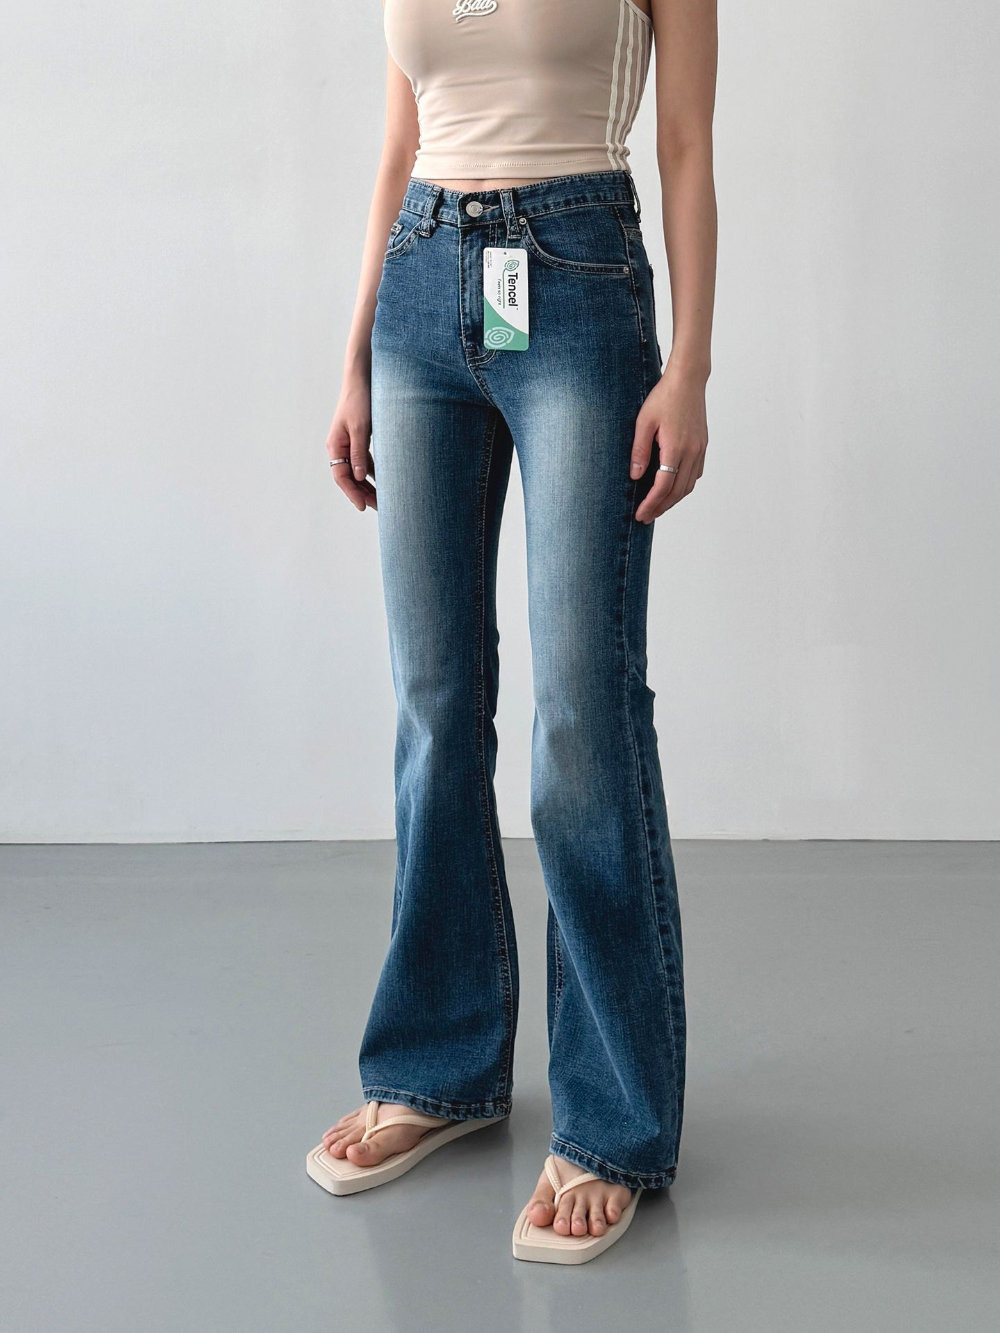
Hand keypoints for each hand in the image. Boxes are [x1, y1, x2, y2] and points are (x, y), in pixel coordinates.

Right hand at [326, 376, 376, 511]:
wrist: (363, 379)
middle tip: (377, 508)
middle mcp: (340, 447)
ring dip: (368, 486)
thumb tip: (357, 477)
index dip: (352, 493)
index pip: (341, 477)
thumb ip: (359, 453)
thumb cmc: (359, 400)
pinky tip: (384, 482)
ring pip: (358, 472)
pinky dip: (374, 473)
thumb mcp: (360, 427)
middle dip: (362, 493)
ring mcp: (350, 444)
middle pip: (349, 478)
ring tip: (382, 501)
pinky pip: (366, 462)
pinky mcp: (361, 440)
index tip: (363, 506)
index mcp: (335, 446)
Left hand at [630, 360, 708, 523]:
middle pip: (677, 491)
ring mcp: (700, 449)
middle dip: (661, 507)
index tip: (640, 515)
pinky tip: (673, 488)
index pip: (663, 486)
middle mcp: (692, 452)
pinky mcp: (702, 445)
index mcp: (675, 448)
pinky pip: (695, 474)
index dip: (651, 504)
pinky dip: (684, 486)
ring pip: (688, 485)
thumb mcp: (643, 422)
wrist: (688, 380)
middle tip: (646, 517)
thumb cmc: (663, 397)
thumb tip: (635, 477)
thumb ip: (639, 451)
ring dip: (673, 500)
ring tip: (658, 507)